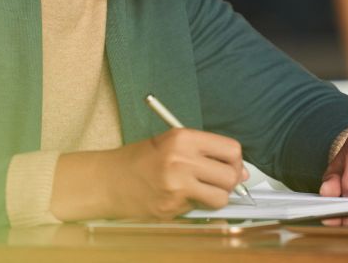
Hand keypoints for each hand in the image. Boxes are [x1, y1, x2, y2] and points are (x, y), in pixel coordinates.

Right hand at [52, 129, 247, 220]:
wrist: (108, 181)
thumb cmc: (139, 159)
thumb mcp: (170, 142)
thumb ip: (205, 152)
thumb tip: (240, 172)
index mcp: (183, 138)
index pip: (231, 149)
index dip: (236, 160)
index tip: (231, 165)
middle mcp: (182, 160)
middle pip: (230, 175)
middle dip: (230, 181)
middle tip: (219, 182)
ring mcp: (177, 186)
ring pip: (221, 197)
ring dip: (217, 197)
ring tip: (203, 191)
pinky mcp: (171, 207)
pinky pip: (200, 209)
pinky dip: (198, 206)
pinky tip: (182, 198)